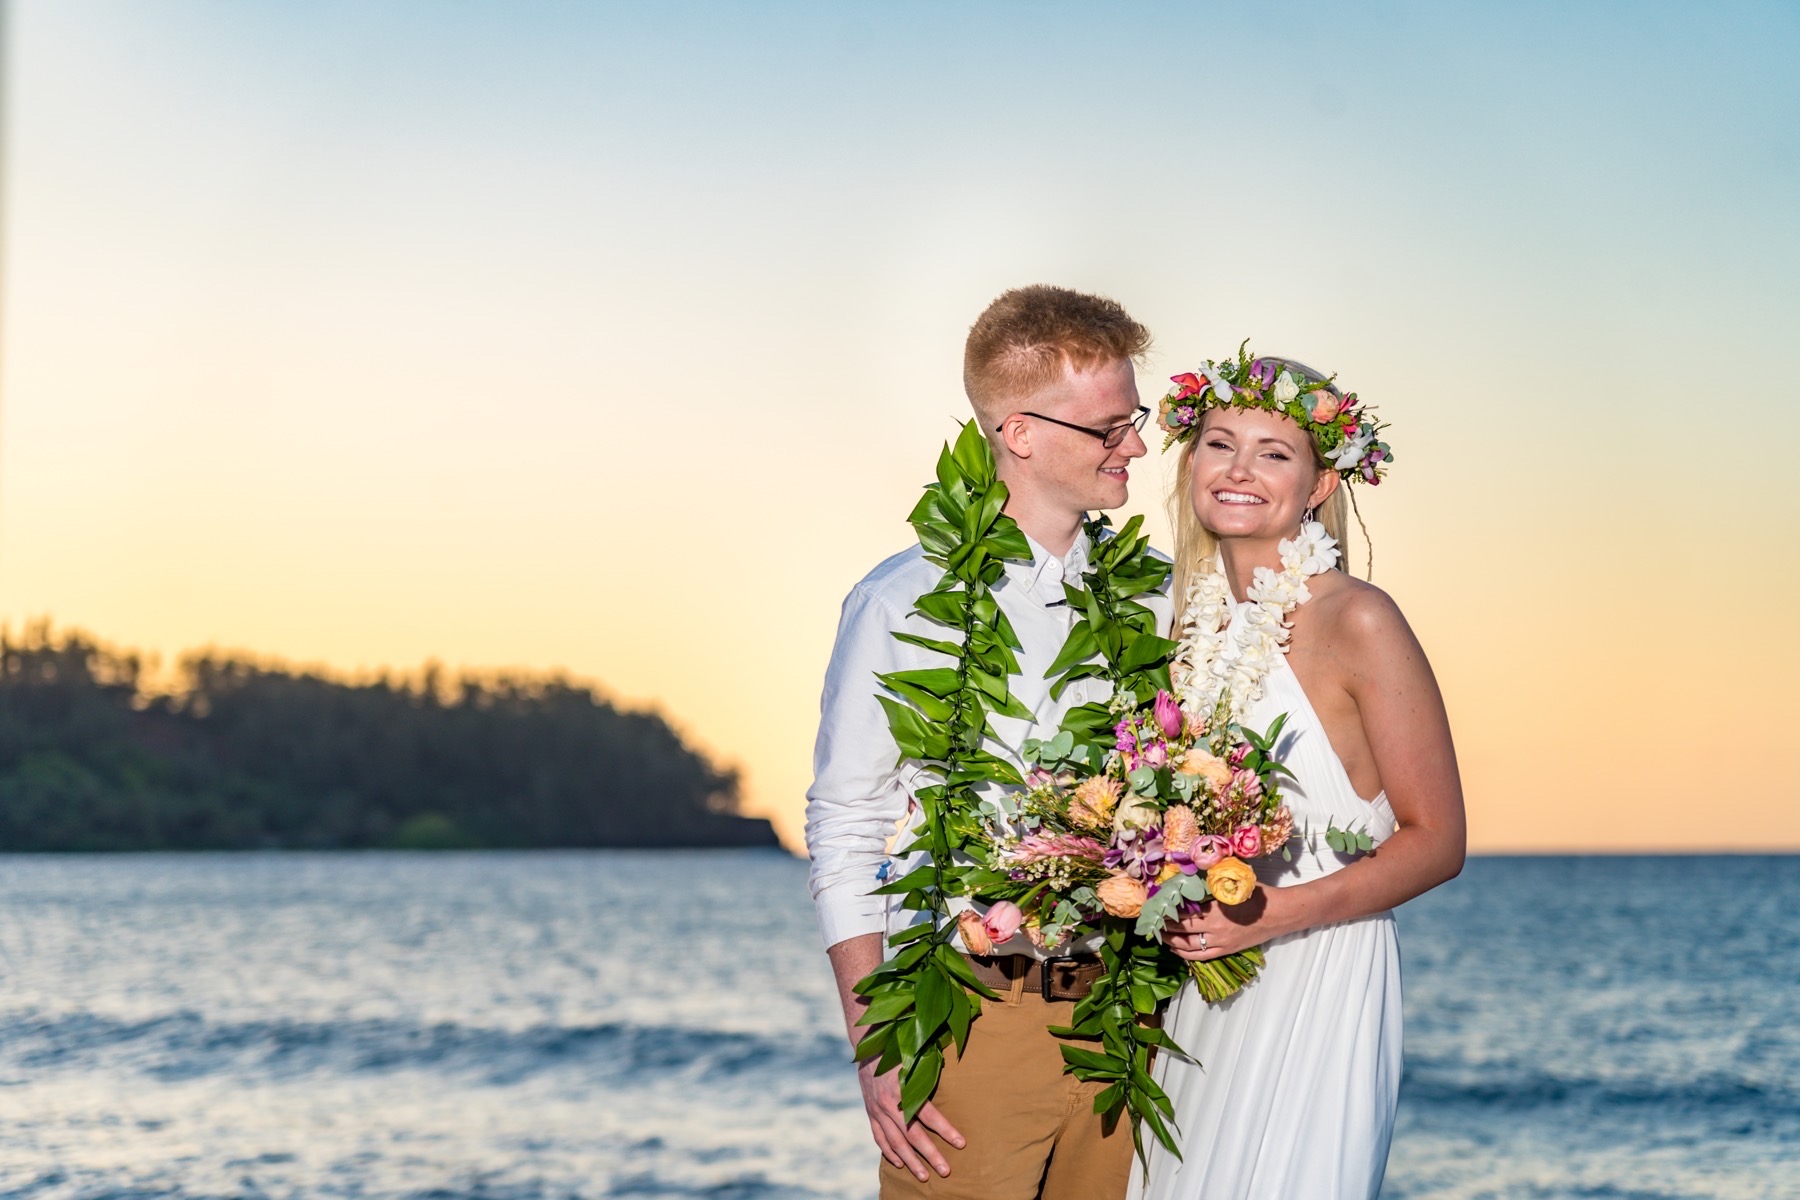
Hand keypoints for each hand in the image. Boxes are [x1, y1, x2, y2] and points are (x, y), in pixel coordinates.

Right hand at [857, 1055, 964, 1180]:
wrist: (868, 1045)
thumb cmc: (899, 1048)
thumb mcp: (916, 1054)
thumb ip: (932, 1068)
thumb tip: (957, 1069)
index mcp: (902, 1087)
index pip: (927, 1114)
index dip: (945, 1129)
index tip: (961, 1143)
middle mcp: (888, 1103)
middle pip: (911, 1135)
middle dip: (930, 1154)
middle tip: (945, 1170)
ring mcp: (877, 1110)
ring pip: (895, 1142)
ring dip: (910, 1161)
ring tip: (924, 1176)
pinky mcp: (870, 1113)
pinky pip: (879, 1138)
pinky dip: (889, 1152)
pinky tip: (899, 1164)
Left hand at [1163, 888, 1273, 960]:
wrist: (1280, 914)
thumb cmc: (1259, 895)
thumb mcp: (1233, 884)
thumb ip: (1212, 883)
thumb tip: (1192, 876)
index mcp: (1216, 912)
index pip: (1184, 914)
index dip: (1168, 912)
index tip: (1156, 907)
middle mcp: (1216, 931)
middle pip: (1182, 931)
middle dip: (1165, 927)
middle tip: (1153, 921)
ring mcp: (1221, 944)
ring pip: (1188, 947)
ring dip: (1172, 942)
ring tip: (1160, 935)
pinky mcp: (1227, 951)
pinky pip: (1201, 957)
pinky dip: (1185, 954)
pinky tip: (1176, 949)